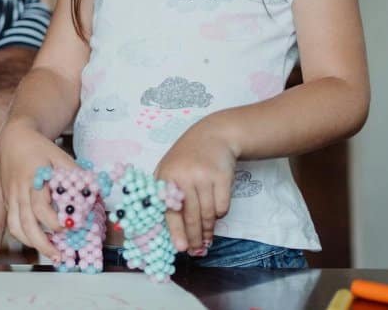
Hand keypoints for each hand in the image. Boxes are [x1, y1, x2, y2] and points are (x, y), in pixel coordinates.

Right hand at [0, 118, 77, 262]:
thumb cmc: (39, 148)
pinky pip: (12, 224)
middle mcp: (19, 191)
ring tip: (50, 252)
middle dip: (42, 243)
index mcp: (33, 179)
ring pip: (16, 227)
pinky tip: (38, 241)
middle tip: (59, 255)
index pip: (40, 207)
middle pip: (26, 224)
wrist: (13, 140)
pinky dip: (24, 236)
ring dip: (32, 243)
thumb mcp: (60, 156)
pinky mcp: (7, 202)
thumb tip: (96, 189)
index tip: (69, 228)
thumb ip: (76, 174)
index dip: (54, 222)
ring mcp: (11, 198)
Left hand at [153, 117, 237, 253]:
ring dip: (208, 230)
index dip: (175, 231)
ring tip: (207, 239)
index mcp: (166, 176)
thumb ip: (165, 194)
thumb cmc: (187, 157)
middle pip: (191, 216)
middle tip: (197, 251)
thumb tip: (167, 228)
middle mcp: (184, 176)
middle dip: (195, 237)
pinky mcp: (222, 177)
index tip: (180, 248)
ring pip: (208, 214)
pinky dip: (219, 214)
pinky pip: (222, 206)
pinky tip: (215, 214)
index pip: (169, 210)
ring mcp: (204, 176)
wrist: (214, 135)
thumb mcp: (169, 169)